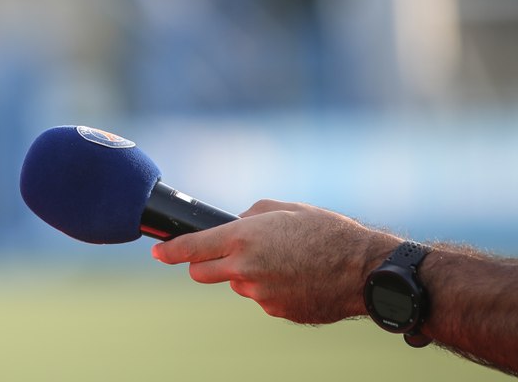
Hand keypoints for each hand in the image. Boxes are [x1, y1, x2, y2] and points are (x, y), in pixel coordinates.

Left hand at [151, 199, 398, 323]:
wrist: (365, 270)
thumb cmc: (328, 231)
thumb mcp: (284, 208)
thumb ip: (250, 215)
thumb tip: (234, 223)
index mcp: (243, 238)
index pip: (191, 248)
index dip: (168, 251)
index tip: (155, 252)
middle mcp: (245, 269)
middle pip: (201, 273)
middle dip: (203, 264)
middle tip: (222, 253)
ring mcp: (260, 295)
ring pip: (236, 284)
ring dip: (246, 274)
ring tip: (283, 260)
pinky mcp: (276, 312)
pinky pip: (261, 297)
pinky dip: (270, 288)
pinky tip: (296, 277)